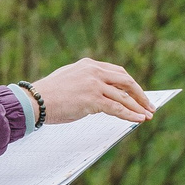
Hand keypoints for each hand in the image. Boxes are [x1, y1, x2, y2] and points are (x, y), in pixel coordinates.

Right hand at [29, 58, 151, 123]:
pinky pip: (118, 108)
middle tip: (149, 105)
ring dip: (138, 107)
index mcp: (89, 64)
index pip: (117, 72)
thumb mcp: (70, 79)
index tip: (139, 94)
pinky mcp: (93, 99)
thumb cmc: (49, 95)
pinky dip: (131, 115)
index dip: (131, 84)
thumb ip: (86, 81)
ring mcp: (94, 85)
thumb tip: (101, 94)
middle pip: (126, 81)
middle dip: (140, 94)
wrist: (35, 101)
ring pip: (124, 97)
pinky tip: (139, 120)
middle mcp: (94, 71)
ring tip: (148, 116)